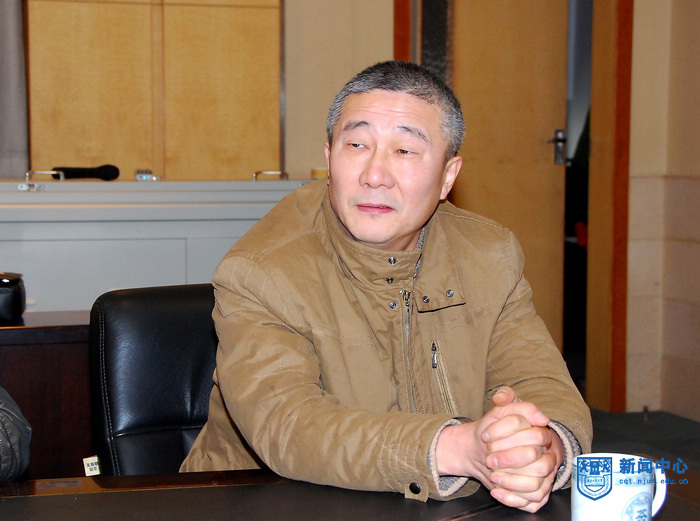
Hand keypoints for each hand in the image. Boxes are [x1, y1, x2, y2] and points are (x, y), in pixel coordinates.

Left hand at [435, 387, 562, 512]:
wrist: (489, 450)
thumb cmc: (499, 429)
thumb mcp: (502, 410)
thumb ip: (505, 397)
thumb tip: (504, 396)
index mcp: (542, 435)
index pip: (534, 436)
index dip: (506, 434)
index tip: (485, 436)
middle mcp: (547, 457)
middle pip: (538, 463)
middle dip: (509, 460)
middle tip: (489, 459)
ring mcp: (544, 477)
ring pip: (537, 485)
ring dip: (512, 482)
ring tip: (492, 476)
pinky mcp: (536, 494)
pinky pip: (532, 502)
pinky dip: (512, 498)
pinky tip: (497, 491)